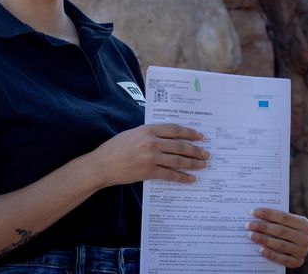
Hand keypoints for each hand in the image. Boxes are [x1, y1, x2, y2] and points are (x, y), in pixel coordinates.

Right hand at [89, 123, 208, 186]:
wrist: (102, 165)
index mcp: (147, 129)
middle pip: (179, 146)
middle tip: (206, 153)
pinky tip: (191, 178)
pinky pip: (170, 175)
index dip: (189, 133)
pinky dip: (182, 177)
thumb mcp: (132, 133)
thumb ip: (150, 133)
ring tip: (203, 165)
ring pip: (178, 160)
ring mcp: (151, 158)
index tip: (200, 136)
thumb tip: (168, 137)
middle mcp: (151, 142)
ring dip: (193, 163)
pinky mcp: (148, 172)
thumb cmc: (115, 148)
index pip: (174, 130)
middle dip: (195, 150)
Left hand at [246, 209, 307, 267]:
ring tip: (250, 235)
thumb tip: (255, 213)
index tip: (253, 212)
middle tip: (248, 225)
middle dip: (263, 227)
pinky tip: (260, 249)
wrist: (296, 245)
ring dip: (264, 240)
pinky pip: (283, 259)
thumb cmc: (287, 229)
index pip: (284, 217)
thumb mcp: (287, 222)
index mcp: (306, 224)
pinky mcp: (298, 262)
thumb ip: (276, 218)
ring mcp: (303, 251)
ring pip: (281, 245)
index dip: (268, 214)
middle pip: (282, 231)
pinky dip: (271, 254)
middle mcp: (306, 238)